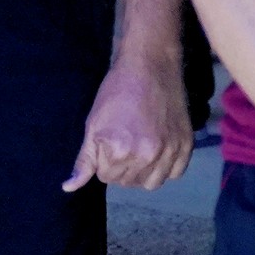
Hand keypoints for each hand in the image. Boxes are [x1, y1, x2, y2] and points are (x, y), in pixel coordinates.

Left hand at [62, 54, 195, 191]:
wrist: (150, 66)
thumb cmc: (117, 92)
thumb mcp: (94, 125)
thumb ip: (84, 160)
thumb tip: (68, 188)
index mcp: (120, 151)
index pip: (106, 177)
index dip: (105, 161)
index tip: (111, 142)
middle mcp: (147, 156)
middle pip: (129, 182)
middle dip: (123, 168)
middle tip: (126, 142)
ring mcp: (170, 150)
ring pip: (153, 183)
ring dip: (144, 172)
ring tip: (142, 150)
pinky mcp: (186, 144)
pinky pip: (175, 173)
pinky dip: (167, 167)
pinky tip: (160, 151)